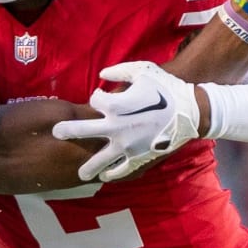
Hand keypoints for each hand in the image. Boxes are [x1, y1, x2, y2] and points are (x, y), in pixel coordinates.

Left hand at [52, 61, 199, 181]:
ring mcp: (127, 145)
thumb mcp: (143, 71)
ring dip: (88, 167)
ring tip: (80, 174)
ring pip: (100, 160)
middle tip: (56, 132)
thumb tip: (102, 74)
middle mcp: (117, 127)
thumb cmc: (166, 88)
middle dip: (67, 131)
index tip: (101, 97)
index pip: (95, 101)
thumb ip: (119, 70)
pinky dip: (114, 174)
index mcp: (116, 105)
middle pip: (83, 131)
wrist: (191, 111)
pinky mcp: (139, 157)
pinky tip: (105, 177)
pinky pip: (123, 170)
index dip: (97, 97)